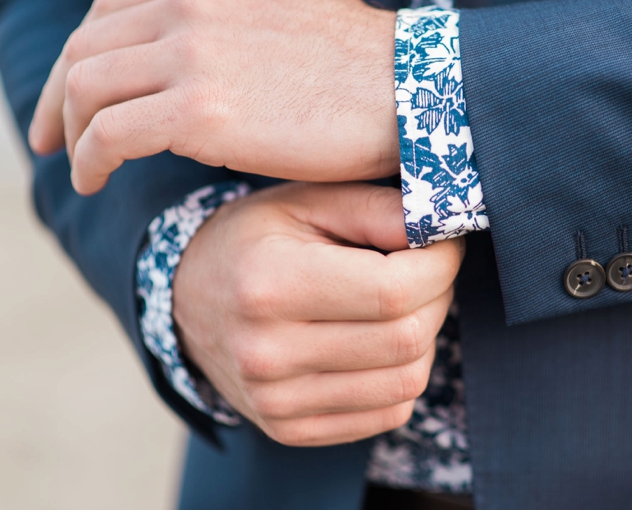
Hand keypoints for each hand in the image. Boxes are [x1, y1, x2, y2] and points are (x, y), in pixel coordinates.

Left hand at [29, 0, 399, 194]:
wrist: (412, 94)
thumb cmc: (359, 66)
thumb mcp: (283, 7)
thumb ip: (223, 7)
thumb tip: (181, 10)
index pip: (109, 7)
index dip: (79, 53)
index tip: (71, 96)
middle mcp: (189, 0)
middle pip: (85, 46)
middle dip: (57, 97)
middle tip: (52, 140)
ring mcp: (190, 52)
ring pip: (85, 89)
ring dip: (72, 134)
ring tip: (82, 170)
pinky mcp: (198, 110)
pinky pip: (109, 135)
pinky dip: (89, 160)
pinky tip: (96, 182)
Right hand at [173, 182, 462, 446]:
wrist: (187, 300)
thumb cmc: (256, 239)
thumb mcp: (306, 199)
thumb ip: (377, 209)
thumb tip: (443, 228)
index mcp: (269, 284)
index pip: (393, 291)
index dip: (440, 264)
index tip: (441, 243)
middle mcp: (266, 352)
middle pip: (406, 339)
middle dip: (437, 297)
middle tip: (424, 269)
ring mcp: (276, 401)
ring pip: (406, 382)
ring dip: (422, 339)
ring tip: (399, 304)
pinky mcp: (290, 430)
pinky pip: (388, 414)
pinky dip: (399, 375)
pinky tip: (375, 342)